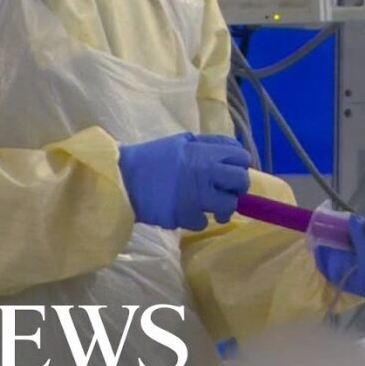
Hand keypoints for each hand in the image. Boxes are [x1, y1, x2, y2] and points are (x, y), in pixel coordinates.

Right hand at [119, 133, 251, 230]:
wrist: (123, 178)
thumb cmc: (150, 159)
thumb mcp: (180, 142)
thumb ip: (204, 146)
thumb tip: (227, 154)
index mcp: (204, 151)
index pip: (240, 155)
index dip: (240, 164)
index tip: (231, 171)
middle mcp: (206, 171)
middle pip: (241, 180)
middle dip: (237, 188)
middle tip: (225, 192)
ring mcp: (198, 195)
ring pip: (229, 205)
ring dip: (223, 210)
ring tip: (213, 211)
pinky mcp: (186, 215)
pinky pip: (204, 222)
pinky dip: (197, 220)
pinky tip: (187, 214)